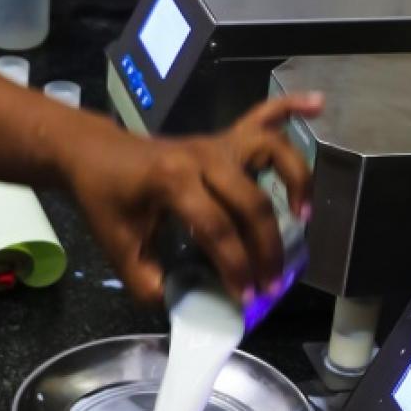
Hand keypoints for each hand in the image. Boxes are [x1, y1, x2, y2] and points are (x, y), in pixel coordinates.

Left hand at [59, 94, 323, 304]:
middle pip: (251, 200)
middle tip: (273, 283)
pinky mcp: (223, 137)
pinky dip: (291, 107)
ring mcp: (215, 142)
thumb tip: (188, 306)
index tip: (246, 298)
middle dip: (267, 247)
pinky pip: (262, 115)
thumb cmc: (106, 199)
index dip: (235, 268)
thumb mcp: (119, 249)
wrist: (93, 153)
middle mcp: (201, 156)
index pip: (217, 230)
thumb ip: (149, 283)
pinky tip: (318, 104)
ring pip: (269, 150)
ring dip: (295, 178)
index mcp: (172, 181)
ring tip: (302, 215)